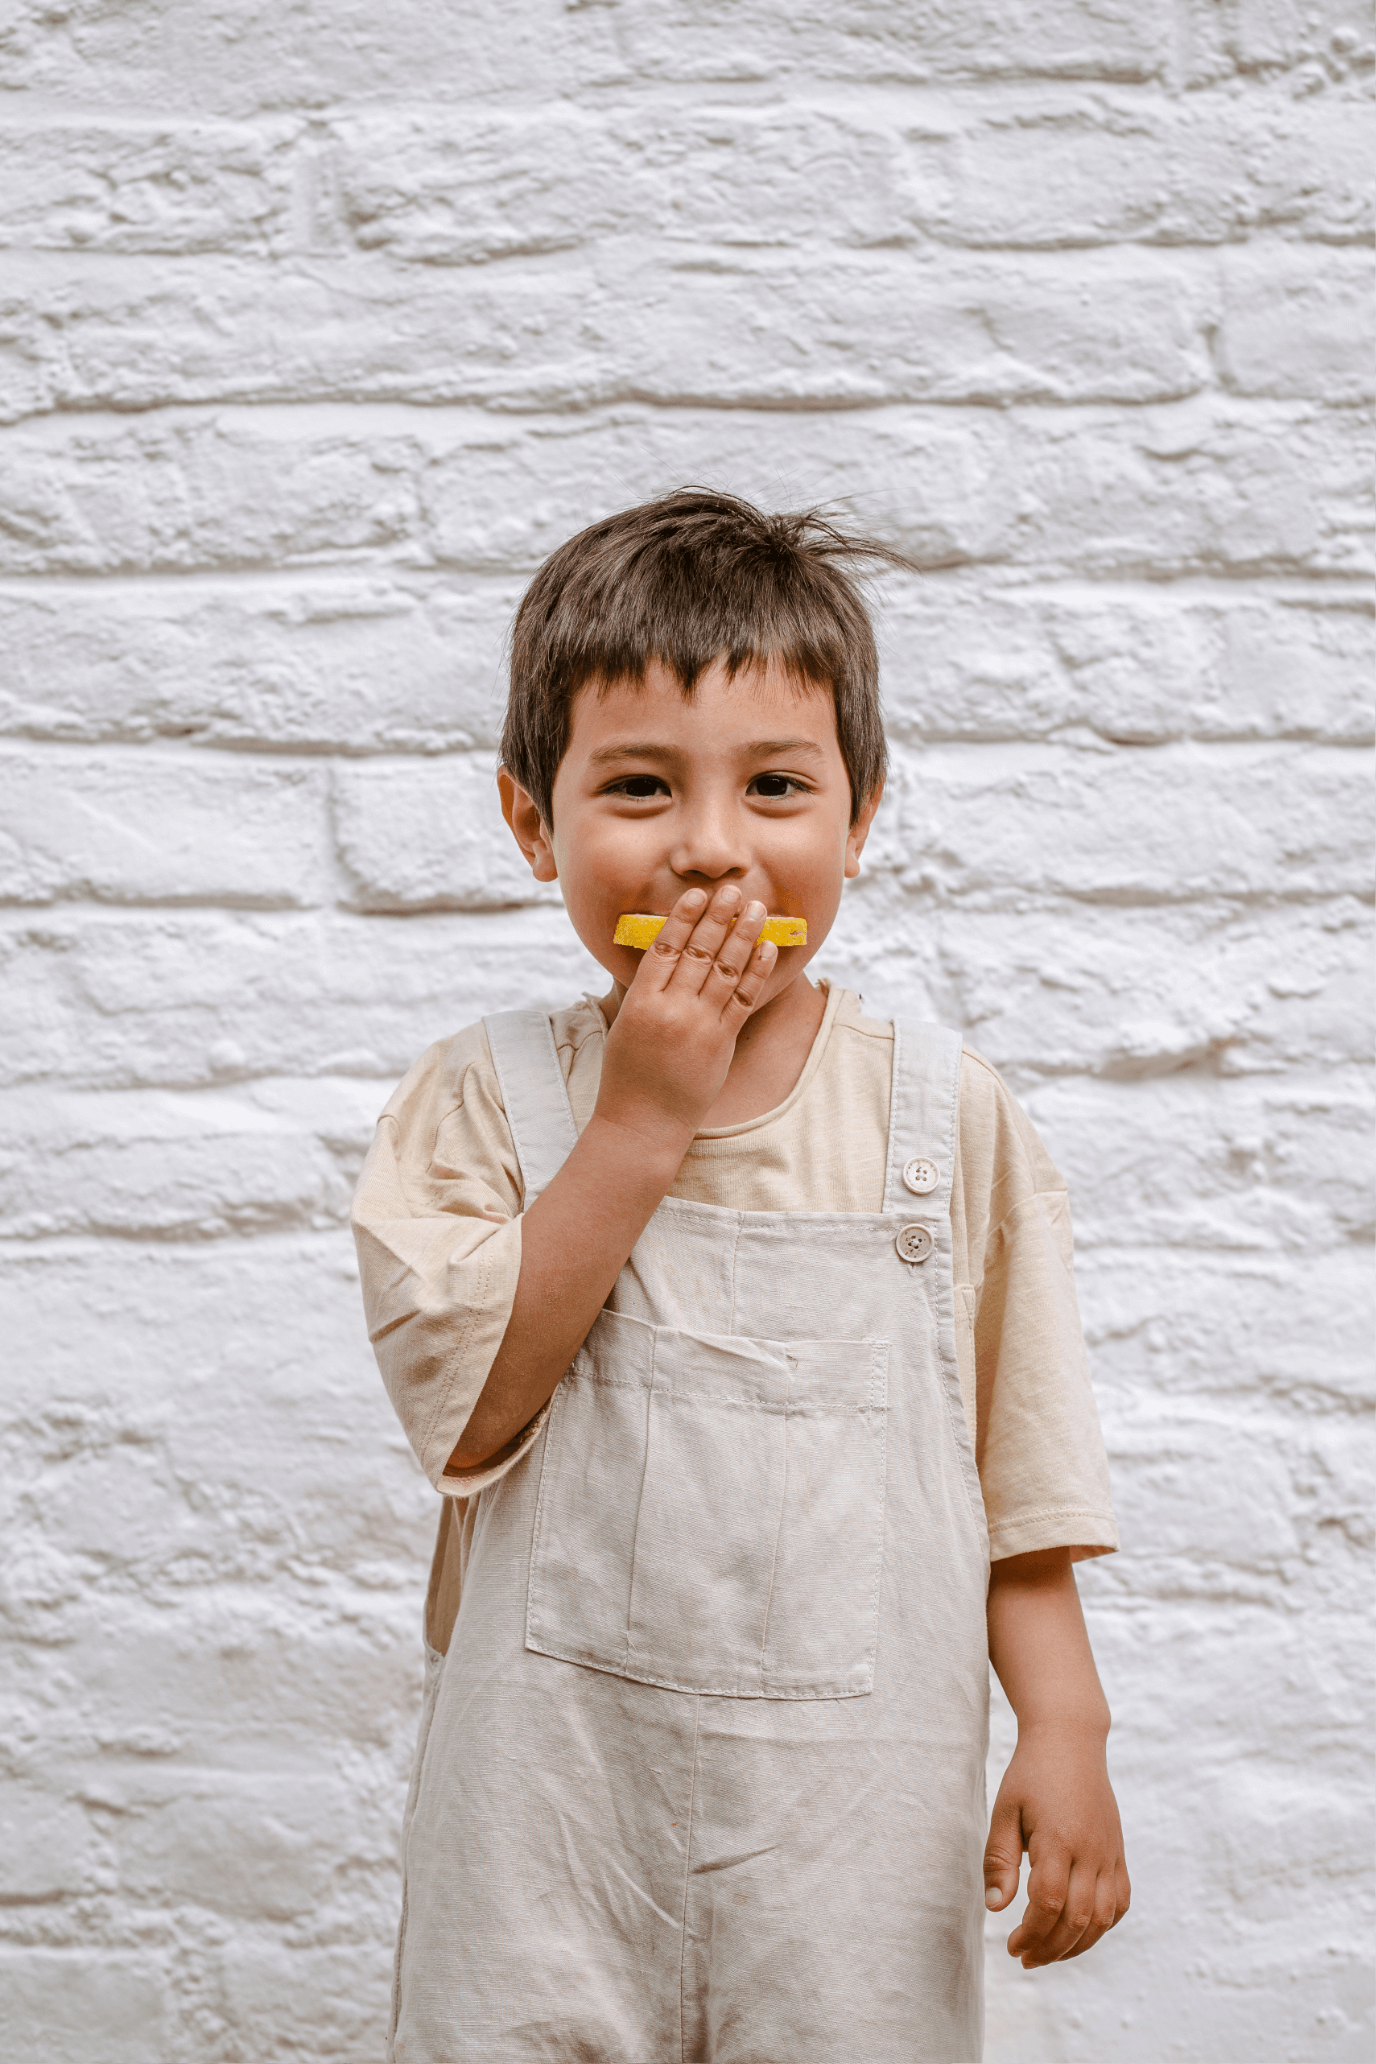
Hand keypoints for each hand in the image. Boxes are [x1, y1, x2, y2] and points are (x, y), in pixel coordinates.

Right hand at [595, 884, 775, 1148]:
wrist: (643, 1122)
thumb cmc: (627, 1075)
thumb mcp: (624, 1026)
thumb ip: (643, 992)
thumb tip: (660, 954)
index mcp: (641, 1002)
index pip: (665, 947)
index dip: (684, 918)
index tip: (697, 894)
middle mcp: (671, 1009)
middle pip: (699, 952)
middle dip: (719, 917)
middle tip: (733, 890)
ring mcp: (699, 1026)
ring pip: (726, 970)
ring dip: (743, 935)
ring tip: (756, 908)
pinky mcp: (722, 1043)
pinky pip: (744, 1000)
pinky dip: (757, 971)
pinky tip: (766, 948)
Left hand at [983, 1722, 1129, 1967]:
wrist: (1070, 1741)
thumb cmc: (1031, 1774)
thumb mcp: (1005, 1810)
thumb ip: (1000, 1860)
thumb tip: (995, 1908)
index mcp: (1059, 1839)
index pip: (1049, 1904)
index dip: (1031, 1934)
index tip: (1012, 1948)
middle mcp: (1091, 1850)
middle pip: (1078, 1918)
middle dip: (1051, 1948)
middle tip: (1025, 1959)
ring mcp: (1110, 1853)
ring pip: (1103, 1917)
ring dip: (1076, 1945)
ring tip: (1048, 1954)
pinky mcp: (1119, 1852)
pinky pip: (1120, 1902)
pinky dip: (1103, 1926)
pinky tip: (1079, 1933)